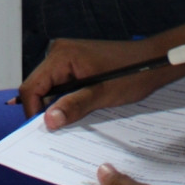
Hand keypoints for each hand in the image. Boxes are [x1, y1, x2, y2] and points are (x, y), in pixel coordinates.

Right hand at [20, 38, 178, 124]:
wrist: (152, 61)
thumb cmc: (131, 73)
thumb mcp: (101, 94)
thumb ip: (73, 106)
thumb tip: (47, 122)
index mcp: (61, 55)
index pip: (32, 87)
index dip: (33, 111)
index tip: (44, 132)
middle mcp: (58, 53)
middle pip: (37, 87)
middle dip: (45, 109)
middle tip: (58, 130)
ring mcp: (65, 57)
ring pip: (48, 88)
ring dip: (56, 105)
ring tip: (69, 121)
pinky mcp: (73, 64)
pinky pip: (60, 85)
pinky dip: (65, 99)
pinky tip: (75, 110)